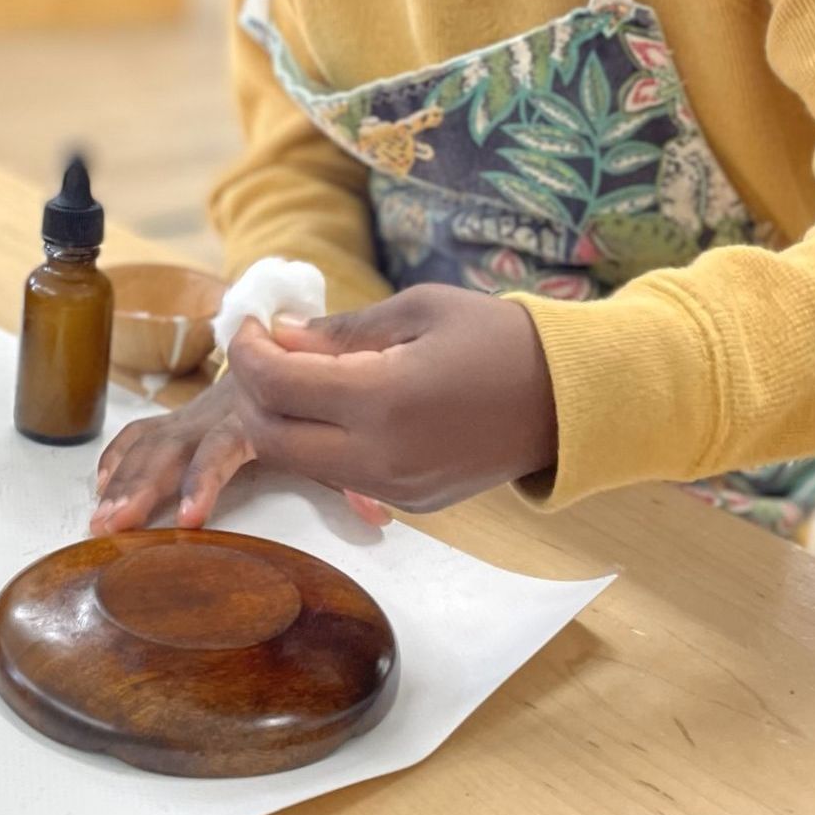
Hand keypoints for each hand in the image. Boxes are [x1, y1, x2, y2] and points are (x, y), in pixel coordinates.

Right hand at [89, 342, 392, 534]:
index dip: (204, 480)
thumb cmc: (327, 393)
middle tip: (115, 523)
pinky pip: (149, 429)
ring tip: (100, 518)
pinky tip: (101, 482)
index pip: (221, 448)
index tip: (190, 517)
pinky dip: (122, 453)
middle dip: (142, 485)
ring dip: (124, 478)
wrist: (314, 344)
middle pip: (173, 446)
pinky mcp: (191, 413)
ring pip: (153, 440)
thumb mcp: (344, 429)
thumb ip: (355, 470)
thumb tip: (377, 514)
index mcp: (254, 411)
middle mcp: (220, 407)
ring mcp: (201, 410)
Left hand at [231, 285, 553, 512]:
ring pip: (300, 465)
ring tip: (299, 373)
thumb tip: (279, 337)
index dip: (246, 351)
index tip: (250, 324)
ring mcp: (395, 489)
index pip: (274, 385)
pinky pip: (340, 477)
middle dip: (251, 393)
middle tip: (263, 352)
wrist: (569, 398)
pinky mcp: (410, 504)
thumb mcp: (418, 310)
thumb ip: (341, 331)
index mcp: (383, 399)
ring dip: (280, 421)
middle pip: (270, 439)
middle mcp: (381, 456)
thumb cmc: (497, 338)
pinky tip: (338, 405)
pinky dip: (319, 442)